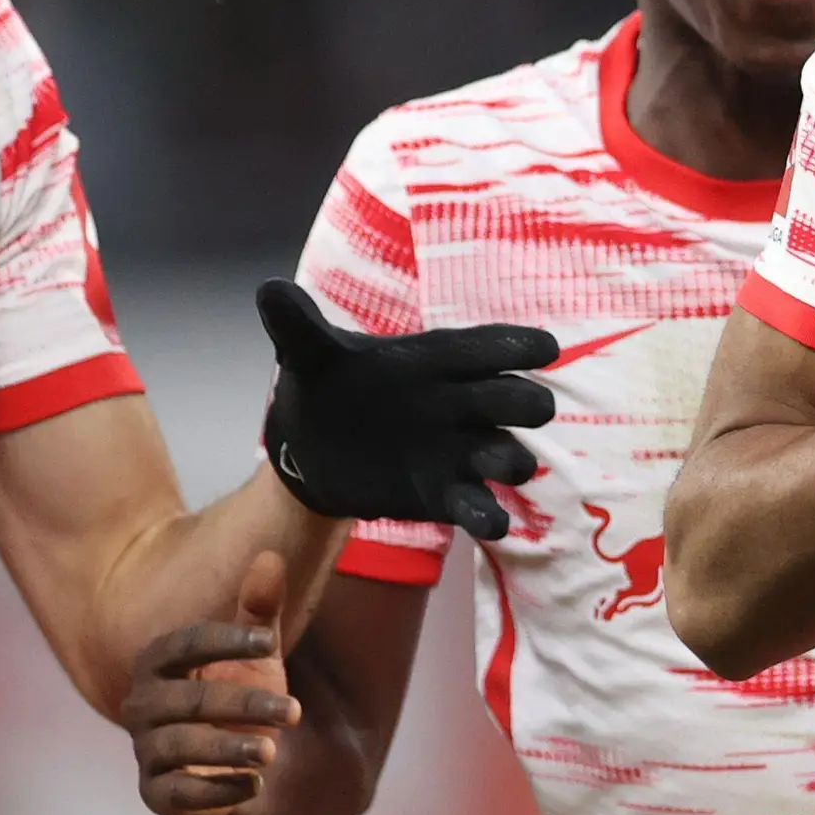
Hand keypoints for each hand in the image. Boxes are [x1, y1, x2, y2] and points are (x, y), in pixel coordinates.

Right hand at [124, 551, 302, 814]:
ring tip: (272, 752)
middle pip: (187, 700)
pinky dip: (214, 794)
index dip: (225, 640)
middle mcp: (143, 704)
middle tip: (293, 711)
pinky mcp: (156, 794)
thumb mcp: (256, 655)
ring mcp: (146, 750)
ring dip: (227, 749)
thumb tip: (270, 557)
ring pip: (180, 747)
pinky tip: (254, 786)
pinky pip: (176, 795)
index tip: (270, 642)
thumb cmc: (240, 692)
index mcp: (158, 661)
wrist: (234, 759)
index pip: (184, 644)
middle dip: (242, 705)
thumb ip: (260, 613)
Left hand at [257, 281, 557, 536]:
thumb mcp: (308, 354)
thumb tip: (269, 291)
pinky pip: (478, 505)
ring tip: (506, 465)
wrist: (312, 444)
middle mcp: (458, 402)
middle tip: (532, 407)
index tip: (546, 347)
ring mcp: (458, 450)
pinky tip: (491, 523)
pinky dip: (488, 514)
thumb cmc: (327, 385)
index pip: (484, 347)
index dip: (516, 345)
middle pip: (512, 397)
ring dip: (511, 459)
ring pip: (506, 453)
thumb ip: (298, 326)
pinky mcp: (445, 494)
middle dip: (525, 402)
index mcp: (433, 360)